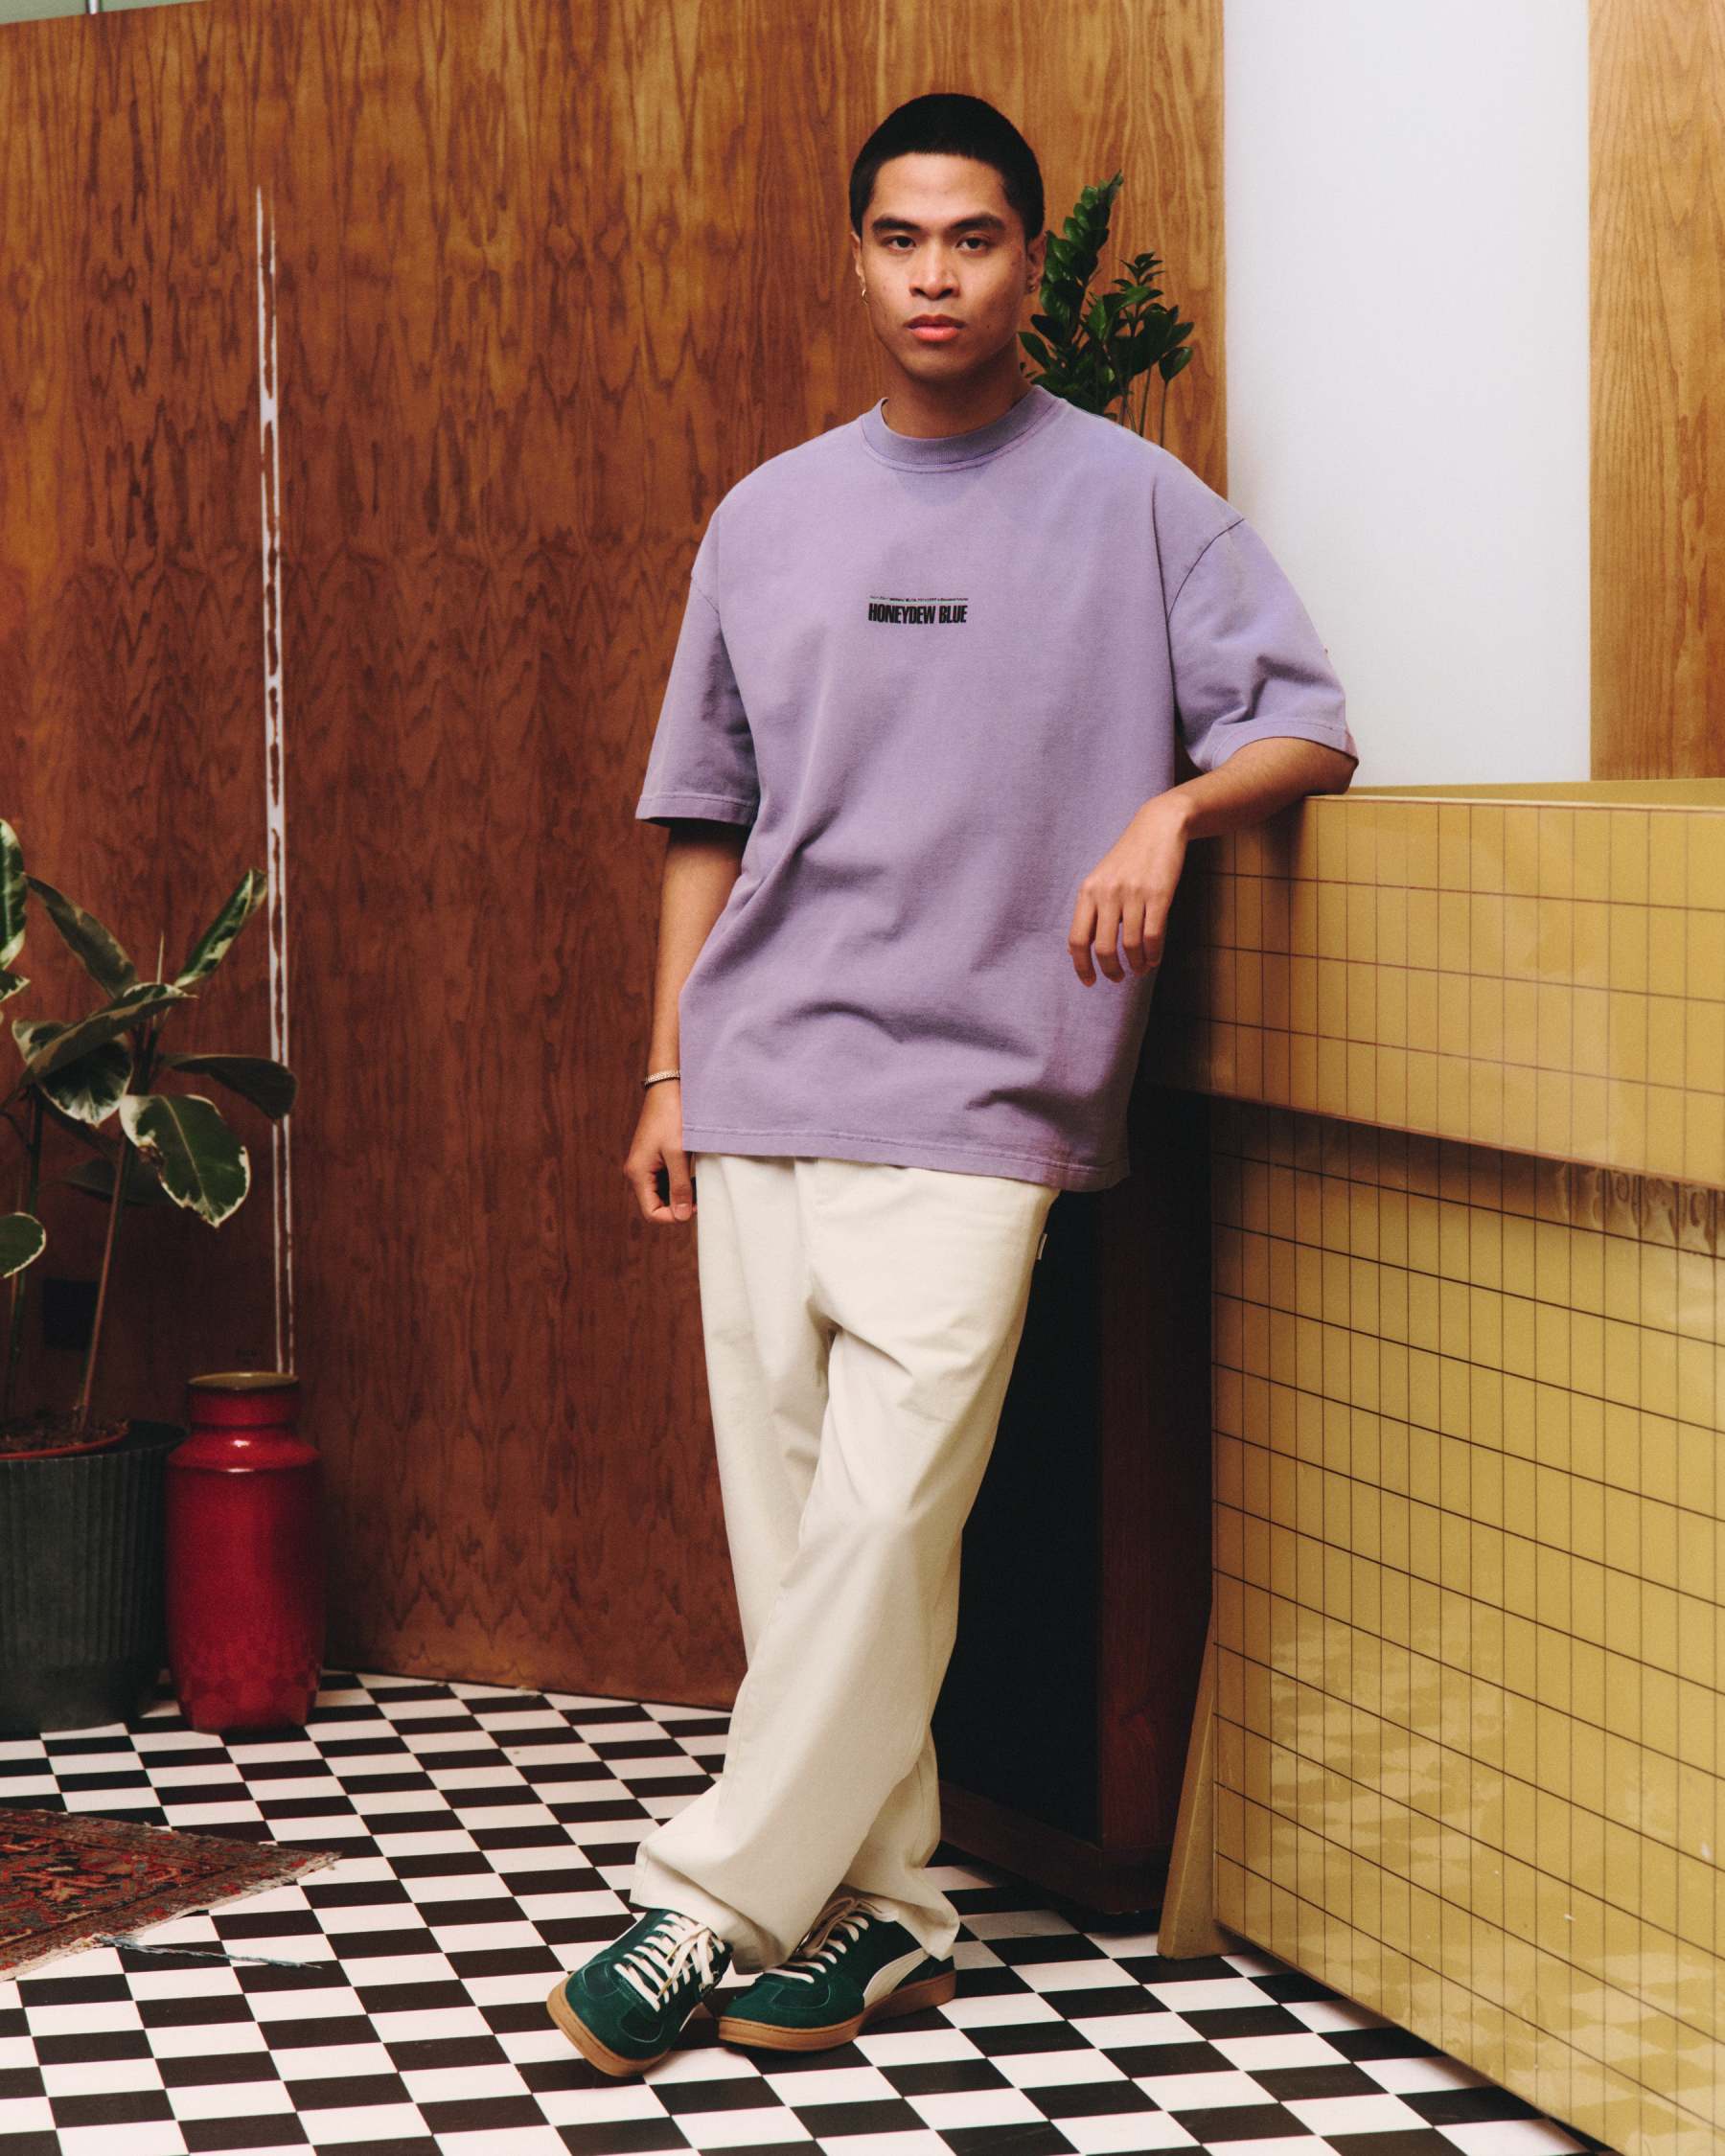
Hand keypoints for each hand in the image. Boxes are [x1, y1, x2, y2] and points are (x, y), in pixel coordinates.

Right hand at [625, 1081, 696, 1224]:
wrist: (669, 1087)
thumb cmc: (672, 1117)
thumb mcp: (678, 1154)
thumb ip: (680, 1187)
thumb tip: (682, 1216)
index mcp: (638, 1174)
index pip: (652, 1213)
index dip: (674, 1217)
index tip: (697, 1206)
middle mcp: (638, 1172)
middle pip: (657, 1205)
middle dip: (679, 1205)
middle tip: (702, 1196)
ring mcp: (645, 1165)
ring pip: (662, 1193)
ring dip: (681, 1194)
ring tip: (700, 1184)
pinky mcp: (654, 1158)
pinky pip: (665, 1180)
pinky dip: (680, 1182)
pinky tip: (695, 1175)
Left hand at [1068, 796, 1189, 984]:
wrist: (1157, 827)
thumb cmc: (1127, 859)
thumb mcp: (1100, 881)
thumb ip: (1090, 913)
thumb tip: (1076, 952)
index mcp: (1087, 892)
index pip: (1077, 939)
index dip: (1081, 966)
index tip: (1089, 982)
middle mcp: (1107, 894)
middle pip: (1104, 949)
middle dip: (1110, 971)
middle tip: (1118, 978)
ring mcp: (1133, 894)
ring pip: (1131, 945)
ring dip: (1136, 964)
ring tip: (1139, 969)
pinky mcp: (1158, 894)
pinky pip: (1153, 935)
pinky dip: (1153, 954)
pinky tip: (1153, 959)